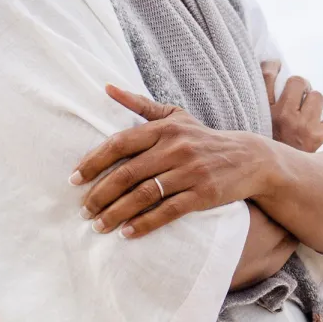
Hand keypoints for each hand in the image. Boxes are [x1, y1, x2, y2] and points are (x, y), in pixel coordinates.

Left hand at [68, 84, 276, 238]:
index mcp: (164, 127)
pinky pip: (168, 211)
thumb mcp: (174, 115)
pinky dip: (145, 223)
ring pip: (144, 194)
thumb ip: (139, 104)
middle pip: (128, 173)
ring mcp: (190, 172)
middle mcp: (175, 147)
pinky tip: (127, 233)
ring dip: (117, 213)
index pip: (120, 143)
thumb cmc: (201, 137)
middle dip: (101, 194)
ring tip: (99, 225)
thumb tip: (106, 88)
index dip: (94, 161)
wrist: (248, 158)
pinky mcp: (203, 194)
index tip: (74, 178)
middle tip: (83, 210)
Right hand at [260, 61, 322, 152]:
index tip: (276, 65)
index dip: (272, 66)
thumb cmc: (273, 159)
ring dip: (317, 106)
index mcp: (263, 114)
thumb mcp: (258, 136)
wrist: (286, 186)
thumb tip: (272, 92)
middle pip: (298, 82)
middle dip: (302, 88)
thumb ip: (263, 116)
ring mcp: (304, 125)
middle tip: (302, 99)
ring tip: (313, 119)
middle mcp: (283, 116)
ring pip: (318, 97)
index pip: (266, 76)